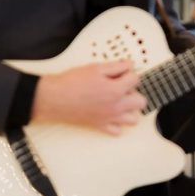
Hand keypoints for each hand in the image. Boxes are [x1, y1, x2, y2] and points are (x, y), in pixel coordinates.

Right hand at [31, 60, 145, 135]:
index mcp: (117, 90)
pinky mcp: (100, 126)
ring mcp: (109, 118)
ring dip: (129, 109)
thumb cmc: (72, 82)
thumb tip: (129, 65)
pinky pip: (117, 131)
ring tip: (118, 101)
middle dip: (133, 91)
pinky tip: (110, 114)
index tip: (121, 71)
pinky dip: (117, 124)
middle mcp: (117, 107)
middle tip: (120, 86)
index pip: (136, 79)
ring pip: (133, 119)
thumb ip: (116, 66)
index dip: (128, 72)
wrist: (54, 98)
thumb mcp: (96, 68)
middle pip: (140, 101)